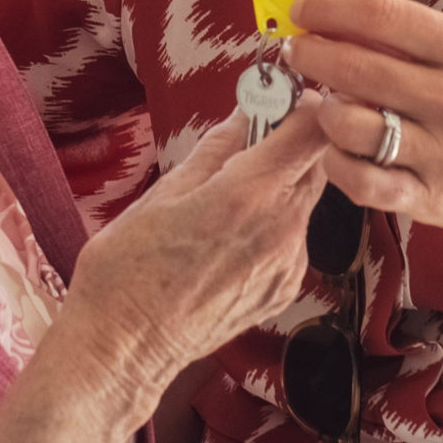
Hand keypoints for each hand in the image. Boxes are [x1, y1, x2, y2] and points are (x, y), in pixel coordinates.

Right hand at [58, 104, 331, 408]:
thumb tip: (244, 112)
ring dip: (281, 182)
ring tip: (230, 190)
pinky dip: (274, 222)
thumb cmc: (128, 268)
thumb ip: (216, 149)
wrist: (126, 347)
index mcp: (249, 195)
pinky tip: (231, 234)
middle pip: (316, 162)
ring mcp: (289, 264)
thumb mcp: (164, 192)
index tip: (280, 94)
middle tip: (252, 132)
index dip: (303, 103)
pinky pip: (294, 237)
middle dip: (292, 140)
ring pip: (305, 200)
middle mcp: (282, 229)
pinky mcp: (285, 288)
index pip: (312, 128)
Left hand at [281, 0, 442, 259]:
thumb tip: (336, 16)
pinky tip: (336, 146)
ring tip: (325, 102)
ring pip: (352, 125)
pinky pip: (361, 179)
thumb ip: (412, 38)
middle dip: (312, 54)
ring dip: (325, 109)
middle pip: (359, 68)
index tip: (303, 7)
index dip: (330, 8)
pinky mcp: (429, 197)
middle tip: (296, 51)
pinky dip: (336, 160)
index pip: (384, 16)